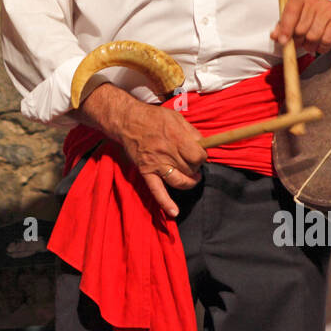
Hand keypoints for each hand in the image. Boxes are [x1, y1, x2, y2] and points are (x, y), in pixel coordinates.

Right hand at [101, 95, 205, 217]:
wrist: (128, 121)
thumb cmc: (153, 118)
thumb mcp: (176, 118)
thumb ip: (191, 132)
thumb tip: (203, 145)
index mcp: (177, 138)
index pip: (199, 156)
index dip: (202, 156)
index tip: (199, 153)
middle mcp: (167, 152)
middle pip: (191, 169)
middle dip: (195, 167)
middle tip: (192, 162)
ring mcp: (156, 164)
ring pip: (180, 181)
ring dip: (189, 182)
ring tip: (191, 178)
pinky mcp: (146, 172)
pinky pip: (157, 190)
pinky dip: (166, 203)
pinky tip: (174, 212)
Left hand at [271, 0, 330, 54]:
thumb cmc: (313, 17)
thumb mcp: (296, 18)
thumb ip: (283, 26)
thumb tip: (275, 36)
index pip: (290, 12)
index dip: (285, 28)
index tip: (283, 41)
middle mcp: (314, 0)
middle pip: (300, 29)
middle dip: (298, 41)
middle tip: (301, 41)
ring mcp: (328, 8)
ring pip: (313, 37)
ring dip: (310, 45)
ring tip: (312, 42)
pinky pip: (326, 41)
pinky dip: (322, 47)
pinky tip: (322, 43)